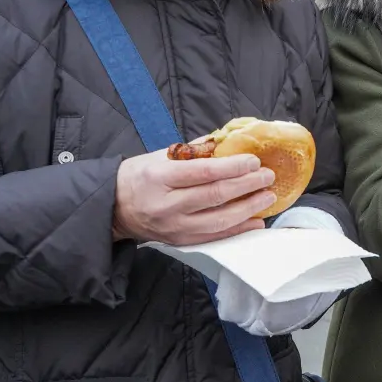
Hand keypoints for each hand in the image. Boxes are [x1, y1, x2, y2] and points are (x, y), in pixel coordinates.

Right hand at [112, 149, 274, 245]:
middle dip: (246, 185)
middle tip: (267, 176)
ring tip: (267, 196)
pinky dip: (239, 230)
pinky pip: (215, 237)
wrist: (114, 207)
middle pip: (214, 196)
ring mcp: (173, 226)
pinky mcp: (180, 241)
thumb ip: (194, 150)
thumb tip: (228, 140)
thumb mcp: (160, 156)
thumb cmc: (139, 176)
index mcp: (159, 177)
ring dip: (248, 208)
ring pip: (218, 220)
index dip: (232, 167)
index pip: (202, 172)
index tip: (253, 160)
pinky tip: (256, 221)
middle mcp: (166, 205)